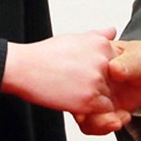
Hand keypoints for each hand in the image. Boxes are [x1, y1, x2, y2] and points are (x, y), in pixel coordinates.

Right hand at [2, 28, 118, 114]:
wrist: (24, 68)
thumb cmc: (45, 55)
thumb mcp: (74, 38)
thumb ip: (97, 36)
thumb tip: (113, 31)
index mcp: (101, 44)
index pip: (116, 62)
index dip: (102, 70)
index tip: (85, 72)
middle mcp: (103, 60)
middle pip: (113, 80)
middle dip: (99, 84)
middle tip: (76, 81)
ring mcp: (97, 80)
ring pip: (108, 95)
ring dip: (95, 97)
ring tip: (72, 90)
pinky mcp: (89, 99)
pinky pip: (103, 109)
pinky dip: (92, 109)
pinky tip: (74, 99)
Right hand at [74, 39, 140, 135]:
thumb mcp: (138, 58)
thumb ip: (127, 64)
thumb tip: (114, 68)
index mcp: (93, 58)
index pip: (76, 74)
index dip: (79, 90)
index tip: (95, 100)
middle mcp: (88, 79)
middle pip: (76, 99)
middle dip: (90, 112)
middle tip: (112, 115)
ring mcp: (93, 95)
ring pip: (83, 115)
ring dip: (98, 122)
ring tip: (117, 120)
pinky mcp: (99, 109)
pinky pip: (92, 123)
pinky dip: (105, 126)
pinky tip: (123, 118)